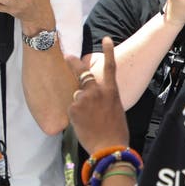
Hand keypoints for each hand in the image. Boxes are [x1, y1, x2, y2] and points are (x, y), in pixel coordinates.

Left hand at [68, 37, 128, 154]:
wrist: (109, 146)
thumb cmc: (116, 131)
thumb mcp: (115, 109)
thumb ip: (105, 99)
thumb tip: (94, 98)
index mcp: (111, 91)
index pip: (110, 66)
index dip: (108, 51)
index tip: (106, 39)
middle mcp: (97, 91)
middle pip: (83, 73)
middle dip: (74, 63)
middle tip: (67, 56)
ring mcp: (84, 99)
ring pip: (77, 96)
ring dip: (79, 105)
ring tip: (88, 120)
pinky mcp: (73, 108)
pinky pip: (72, 109)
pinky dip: (75, 115)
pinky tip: (84, 124)